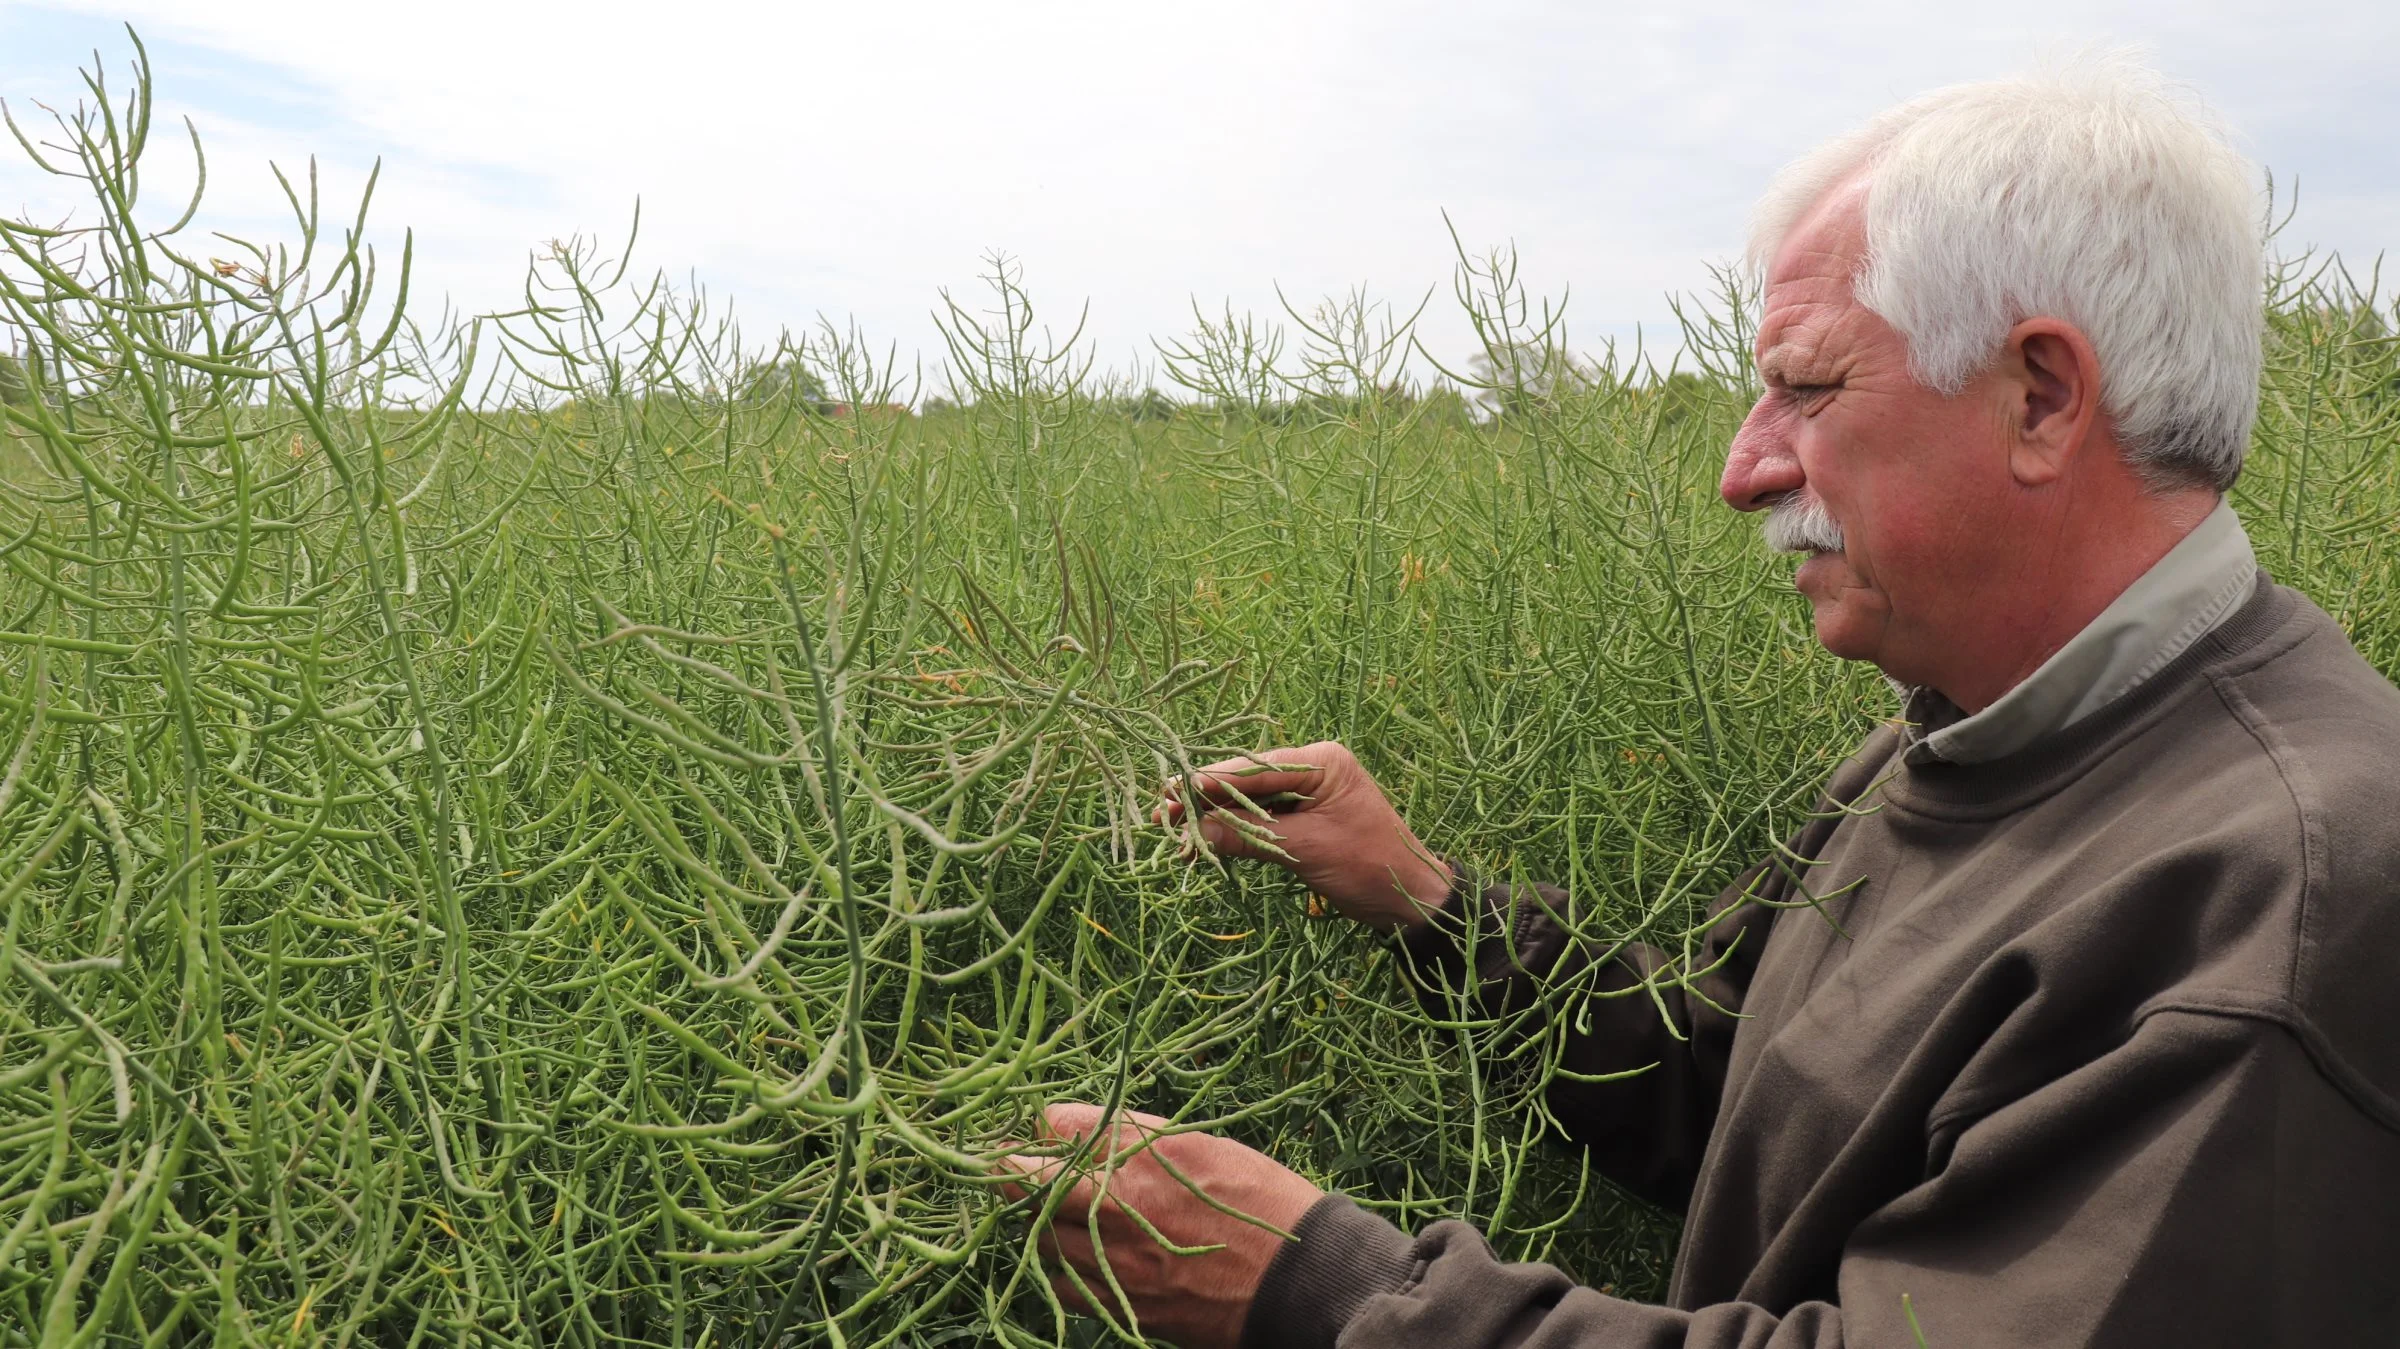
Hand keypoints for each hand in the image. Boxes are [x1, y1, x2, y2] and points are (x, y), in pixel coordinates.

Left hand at [998, 1104, 1323, 1348]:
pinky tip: (1079, 1260)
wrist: (1301, 1281)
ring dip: (1037, 1222)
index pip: (1056, 1127)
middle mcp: (1120, 1208)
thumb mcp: (1203, 1145)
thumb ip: (1132, 1134)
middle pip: (1027, 1183)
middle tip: (1010, 1168)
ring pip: (1038, 1239)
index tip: (1034, 1133)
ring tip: (1056, 1214)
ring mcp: (1117, 1263)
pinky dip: (1059, 1270)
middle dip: (1012, 1172)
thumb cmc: (1262, 1202)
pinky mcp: (1124, 1307)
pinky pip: (1062, 1287)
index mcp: (1144, 1156)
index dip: (1039, 1129)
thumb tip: (1070, 1124)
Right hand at [1158, 741, 1452, 930]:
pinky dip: (1233, 832)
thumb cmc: (1369, 866)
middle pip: (1247, 781)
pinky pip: (1260, 821)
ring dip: (1214, 818)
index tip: (1174, 790)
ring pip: (1249, 802)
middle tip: (1163, 812)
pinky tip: (1203, 841)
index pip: (1256, 768)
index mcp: (1322, 762)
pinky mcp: (1303, 819)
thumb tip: (1195, 832)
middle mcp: (1313, 770)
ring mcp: (1307, 794)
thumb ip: (1251, 836)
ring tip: (1174, 831)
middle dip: (1206, 800)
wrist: (1408, 898)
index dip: (1212, 781)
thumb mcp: (1308, 850)